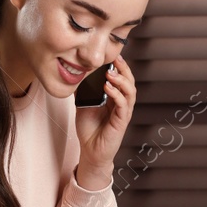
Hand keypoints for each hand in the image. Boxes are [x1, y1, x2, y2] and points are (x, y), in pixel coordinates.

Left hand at [74, 56, 135, 188]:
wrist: (90, 151)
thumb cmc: (89, 129)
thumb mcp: (83, 104)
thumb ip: (84, 90)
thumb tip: (77, 74)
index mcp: (115, 99)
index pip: (122, 79)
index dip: (120, 67)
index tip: (113, 56)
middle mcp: (122, 104)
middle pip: (130, 83)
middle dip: (124, 69)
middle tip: (116, 59)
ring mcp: (123, 113)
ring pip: (130, 92)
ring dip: (122, 80)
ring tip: (111, 73)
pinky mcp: (121, 122)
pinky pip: (123, 106)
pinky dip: (117, 94)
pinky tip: (108, 87)